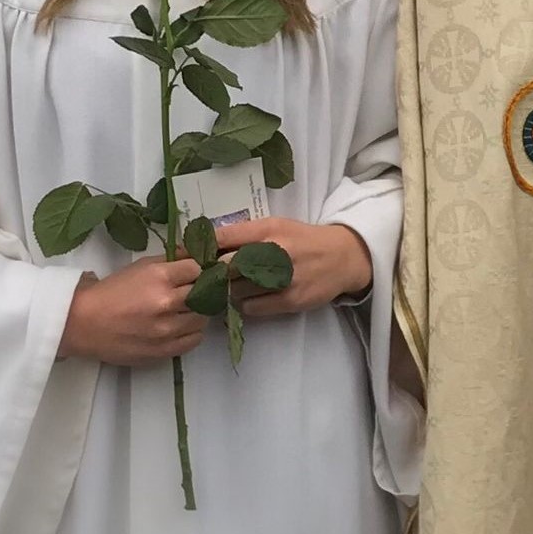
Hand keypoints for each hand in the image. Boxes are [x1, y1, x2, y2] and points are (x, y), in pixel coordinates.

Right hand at [58, 256, 205, 365]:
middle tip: (193, 291)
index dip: (197, 270)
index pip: (198, 269)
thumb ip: (171, 260)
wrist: (81, 323)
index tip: (193, 273)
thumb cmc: (110, 292)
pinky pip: (194, 340)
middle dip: (201, 290)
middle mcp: (167, 303)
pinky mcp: (163, 350)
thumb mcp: (140, 267)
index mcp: (160, 278)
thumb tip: (198, 254)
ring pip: (203, 318)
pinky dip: (192, 332)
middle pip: (205, 294)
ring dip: (198, 312)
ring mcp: (167, 330)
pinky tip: (181, 327)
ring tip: (185, 310)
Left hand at [214, 217, 372, 318]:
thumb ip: (246, 235)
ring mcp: (283, 279)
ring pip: (235, 290)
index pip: (223, 237)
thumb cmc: (303, 240)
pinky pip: (251, 307)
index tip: (189, 256)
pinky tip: (252, 297)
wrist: (343, 257)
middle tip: (207, 278)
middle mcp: (275, 252)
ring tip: (232, 288)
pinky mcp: (290, 300)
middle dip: (212, 274)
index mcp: (268, 229)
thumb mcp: (276, 226)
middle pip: (225, 267)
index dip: (201, 248)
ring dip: (228, 291)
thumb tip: (208, 246)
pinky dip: (246, 304)